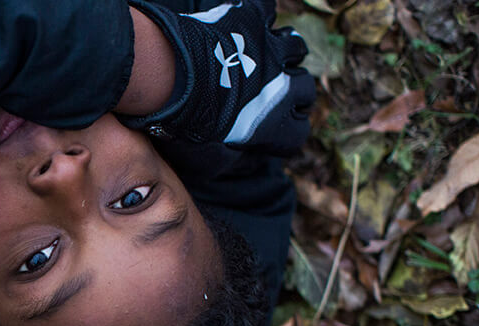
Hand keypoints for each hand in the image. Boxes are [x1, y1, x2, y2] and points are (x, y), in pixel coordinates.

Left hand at [120, 0, 314, 155]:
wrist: (172, 76)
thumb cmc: (185, 121)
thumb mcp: (205, 158)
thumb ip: (226, 157)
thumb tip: (231, 155)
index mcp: (274, 122)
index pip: (299, 132)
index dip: (286, 131)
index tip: (273, 129)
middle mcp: (283, 84)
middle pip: (306, 88)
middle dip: (293, 91)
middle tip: (272, 92)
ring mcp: (270, 48)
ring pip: (295, 47)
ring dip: (283, 53)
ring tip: (264, 56)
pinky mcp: (252, 19)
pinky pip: (268, 12)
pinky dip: (259, 16)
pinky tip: (242, 24)